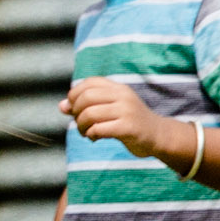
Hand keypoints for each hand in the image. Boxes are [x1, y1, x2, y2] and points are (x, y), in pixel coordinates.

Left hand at [63, 77, 187, 170]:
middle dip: (76, 112)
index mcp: (118, 88)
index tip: (74, 108)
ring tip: (86, 132)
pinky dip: (91, 135)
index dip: (74, 95)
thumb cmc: (127, 121)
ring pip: (89, 114)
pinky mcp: (129, 127)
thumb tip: (61, 106)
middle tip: (80, 123)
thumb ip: (84, 106)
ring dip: (81, 126)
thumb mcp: (108, 109)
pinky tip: (95, 138)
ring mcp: (127, 111)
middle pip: (85, 98)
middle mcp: (123, 96)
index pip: (88, 83)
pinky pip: (98, 129)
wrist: (158, 135)